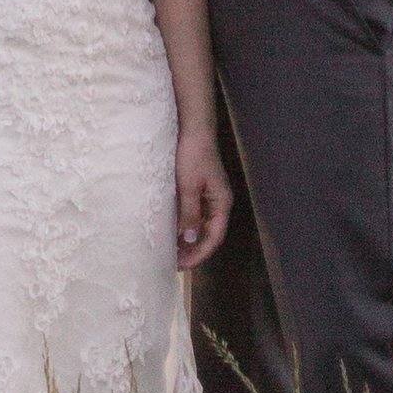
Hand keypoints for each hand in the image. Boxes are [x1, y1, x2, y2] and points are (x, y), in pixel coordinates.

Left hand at [175, 128, 231, 268]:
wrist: (192, 128)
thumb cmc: (192, 155)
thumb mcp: (189, 187)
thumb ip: (190, 214)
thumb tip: (190, 240)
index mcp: (221, 203)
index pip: (213, 238)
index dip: (199, 254)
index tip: (182, 265)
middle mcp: (218, 202)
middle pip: (208, 234)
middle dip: (193, 250)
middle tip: (173, 262)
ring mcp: (209, 195)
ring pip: (200, 225)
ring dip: (188, 239)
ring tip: (170, 250)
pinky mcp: (199, 188)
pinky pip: (194, 213)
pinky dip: (184, 224)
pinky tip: (171, 230)